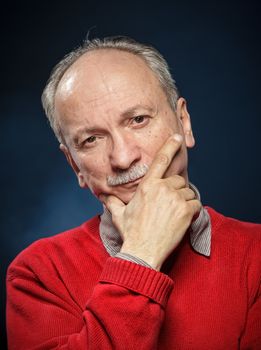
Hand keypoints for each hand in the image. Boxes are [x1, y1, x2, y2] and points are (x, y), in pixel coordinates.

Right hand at [100, 134, 200, 270]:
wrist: (142, 251)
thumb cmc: (131, 233)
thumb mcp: (119, 215)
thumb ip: (113, 202)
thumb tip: (105, 197)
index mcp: (147, 186)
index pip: (160, 160)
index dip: (170, 146)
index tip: (177, 138)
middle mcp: (162, 188)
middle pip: (178, 180)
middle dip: (176, 190)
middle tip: (169, 206)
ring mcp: (175, 199)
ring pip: (188, 192)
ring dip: (185, 201)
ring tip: (174, 215)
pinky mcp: (186, 211)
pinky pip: (196, 204)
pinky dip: (192, 211)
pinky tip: (182, 220)